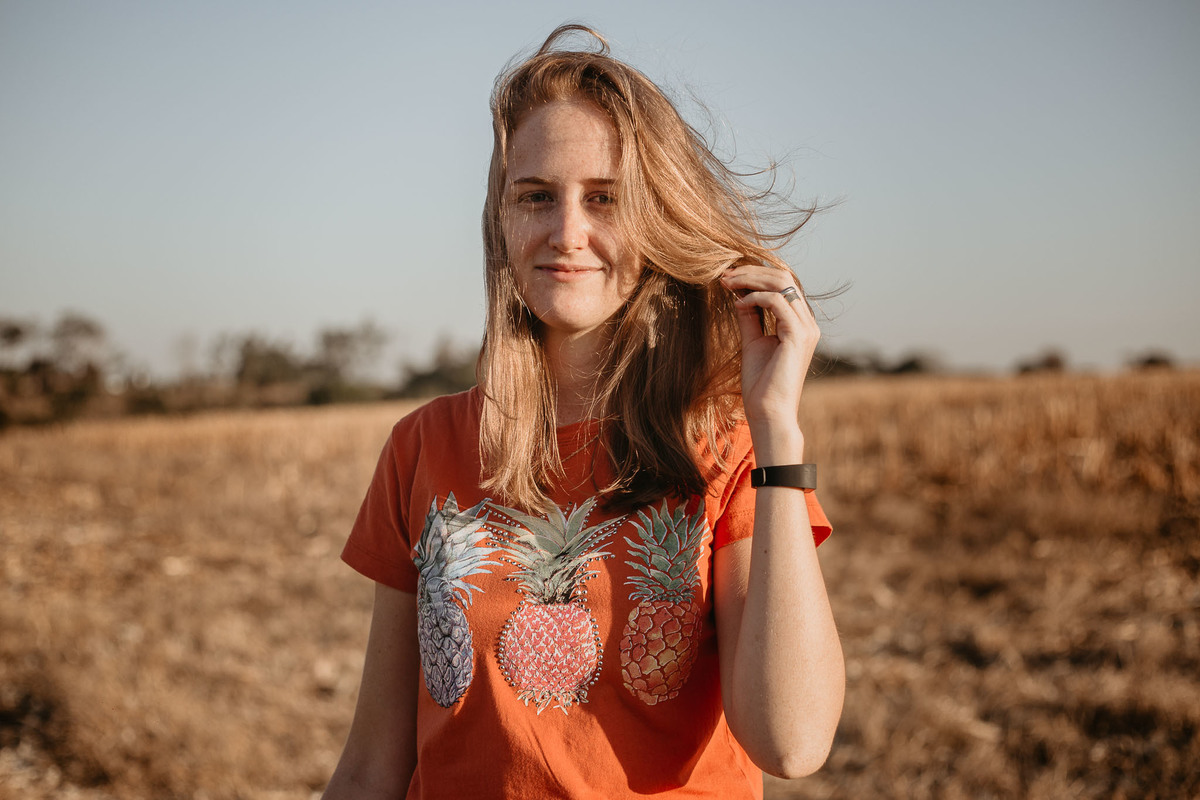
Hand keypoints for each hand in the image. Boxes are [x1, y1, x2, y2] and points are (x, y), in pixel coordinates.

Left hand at [719, 264, 818, 455]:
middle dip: (752, 272)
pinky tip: (738, 304)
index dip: (755, 275)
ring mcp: (806, 328)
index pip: (782, 284)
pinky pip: (778, 302)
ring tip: (727, 284)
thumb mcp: (752, 341)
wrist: (768, 412)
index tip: (728, 277)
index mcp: (799, 323)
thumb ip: (750, 317)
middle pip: (784, 277)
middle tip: (725, 275)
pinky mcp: (799, 336)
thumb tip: (740, 295)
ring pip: (783, 283)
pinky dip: (756, 297)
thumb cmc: (761, 383)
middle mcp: (807, 322)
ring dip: (751, 279)